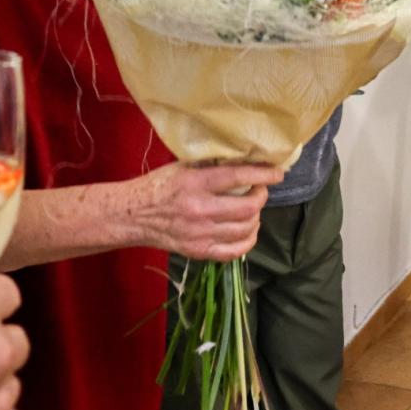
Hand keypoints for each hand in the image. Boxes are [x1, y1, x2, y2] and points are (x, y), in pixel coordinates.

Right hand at [130, 162, 281, 260]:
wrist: (133, 215)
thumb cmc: (160, 185)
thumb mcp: (183, 166)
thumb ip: (212, 164)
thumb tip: (246, 157)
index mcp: (195, 184)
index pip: (238, 177)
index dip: (263, 174)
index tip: (277, 173)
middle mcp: (199, 210)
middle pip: (248, 208)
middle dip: (261, 196)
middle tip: (260, 189)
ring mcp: (199, 235)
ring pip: (245, 229)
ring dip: (256, 217)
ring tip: (252, 208)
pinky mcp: (198, 252)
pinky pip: (234, 252)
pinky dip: (248, 240)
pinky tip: (248, 229)